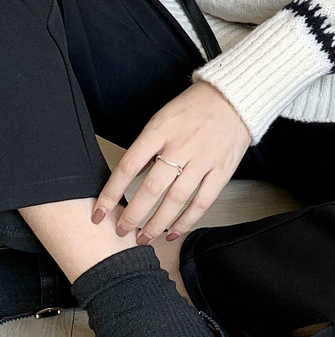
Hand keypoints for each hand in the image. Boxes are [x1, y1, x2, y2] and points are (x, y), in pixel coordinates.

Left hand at [91, 80, 251, 243]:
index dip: (110, 193)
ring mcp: (204, 159)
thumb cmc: (196, 107)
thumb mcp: (163, 118)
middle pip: (152, 188)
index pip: (129, 166)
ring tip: (144, 238)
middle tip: (121, 231)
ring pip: (176, 200)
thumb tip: (129, 177)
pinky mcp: (222, 170)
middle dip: (133, 215)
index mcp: (161, 130)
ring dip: (157, 224)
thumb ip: (146, 147)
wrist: (234, 98)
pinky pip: (202, 202)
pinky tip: (174, 231)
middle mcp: (182, 146)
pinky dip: (186, 221)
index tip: (98, 213)